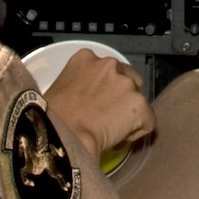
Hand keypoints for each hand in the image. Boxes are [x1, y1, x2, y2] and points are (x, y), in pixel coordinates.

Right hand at [41, 50, 155, 160]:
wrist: (59, 136)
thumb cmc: (50, 119)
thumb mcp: (58, 89)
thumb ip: (77, 85)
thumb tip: (84, 101)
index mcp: (85, 58)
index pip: (107, 69)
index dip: (105, 88)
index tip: (98, 103)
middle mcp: (109, 65)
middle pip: (129, 79)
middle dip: (122, 98)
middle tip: (108, 118)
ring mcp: (127, 84)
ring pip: (138, 101)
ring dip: (128, 116)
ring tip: (111, 132)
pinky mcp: (140, 104)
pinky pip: (148, 121)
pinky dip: (138, 132)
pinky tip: (120, 140)